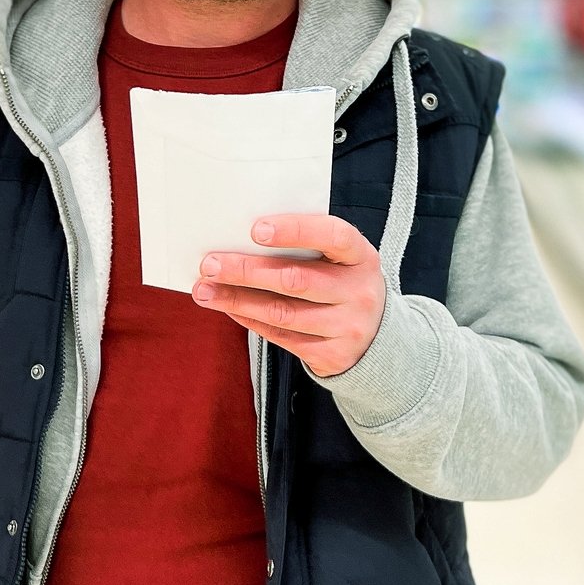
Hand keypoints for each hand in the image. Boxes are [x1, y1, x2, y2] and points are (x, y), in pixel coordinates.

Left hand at [192, 215, 383, 377]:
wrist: (377, 340)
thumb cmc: (344, 286)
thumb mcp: (341, 262)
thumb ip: (308, 248)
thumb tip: (244, 239)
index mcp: (362, 257)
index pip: (332, 235)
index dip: (295, 230)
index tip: (256, 230)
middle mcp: (359, 292)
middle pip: (296, 280)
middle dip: (246, 271)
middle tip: (210, 264)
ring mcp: (347, 327)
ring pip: (282, 312)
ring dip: (237, 299)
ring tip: (205, 289)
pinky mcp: (331, 354)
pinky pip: (281, 336)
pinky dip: (249, 319)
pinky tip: (228, 306)